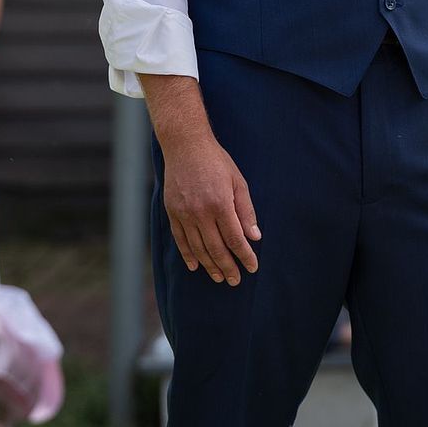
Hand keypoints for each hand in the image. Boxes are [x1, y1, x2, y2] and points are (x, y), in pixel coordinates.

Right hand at [159, 129, 260, 284]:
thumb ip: (246, 211)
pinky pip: (180, 239)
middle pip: (216, 248)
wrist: (185, 145)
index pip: (235, 239)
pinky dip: (188, 255)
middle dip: (228, 267)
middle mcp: (201, 212)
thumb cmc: (216, 161)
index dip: (245, 256)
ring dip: (209, 265)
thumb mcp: (238, 182)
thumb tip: (254, 237)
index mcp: (221, 203)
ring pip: (198, 248)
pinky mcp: (172, 212)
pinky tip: (195, 266)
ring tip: (219, 277)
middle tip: (235, 281)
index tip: (252, 268)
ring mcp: (184, 213)